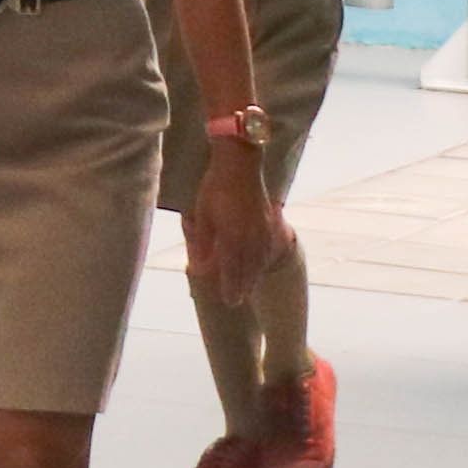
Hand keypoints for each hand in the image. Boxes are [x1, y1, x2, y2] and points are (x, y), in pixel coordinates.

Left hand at [191, 144, 276, 297]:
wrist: (241, 165)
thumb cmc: (216, 188)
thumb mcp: (201, 215)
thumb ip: (202, 243)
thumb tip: (197, 266)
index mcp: (232, 238)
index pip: (231, 270)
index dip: (230, 287)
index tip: (229, 302)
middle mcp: (250, 238)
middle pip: (248, 270)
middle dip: (242, 287)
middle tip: (236, 302)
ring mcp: (263, 231)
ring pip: (259, 261)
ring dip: (254, 276)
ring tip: (248, 288)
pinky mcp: (270, 222)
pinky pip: (268, 249)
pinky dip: (263, 261)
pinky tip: (261, 265)